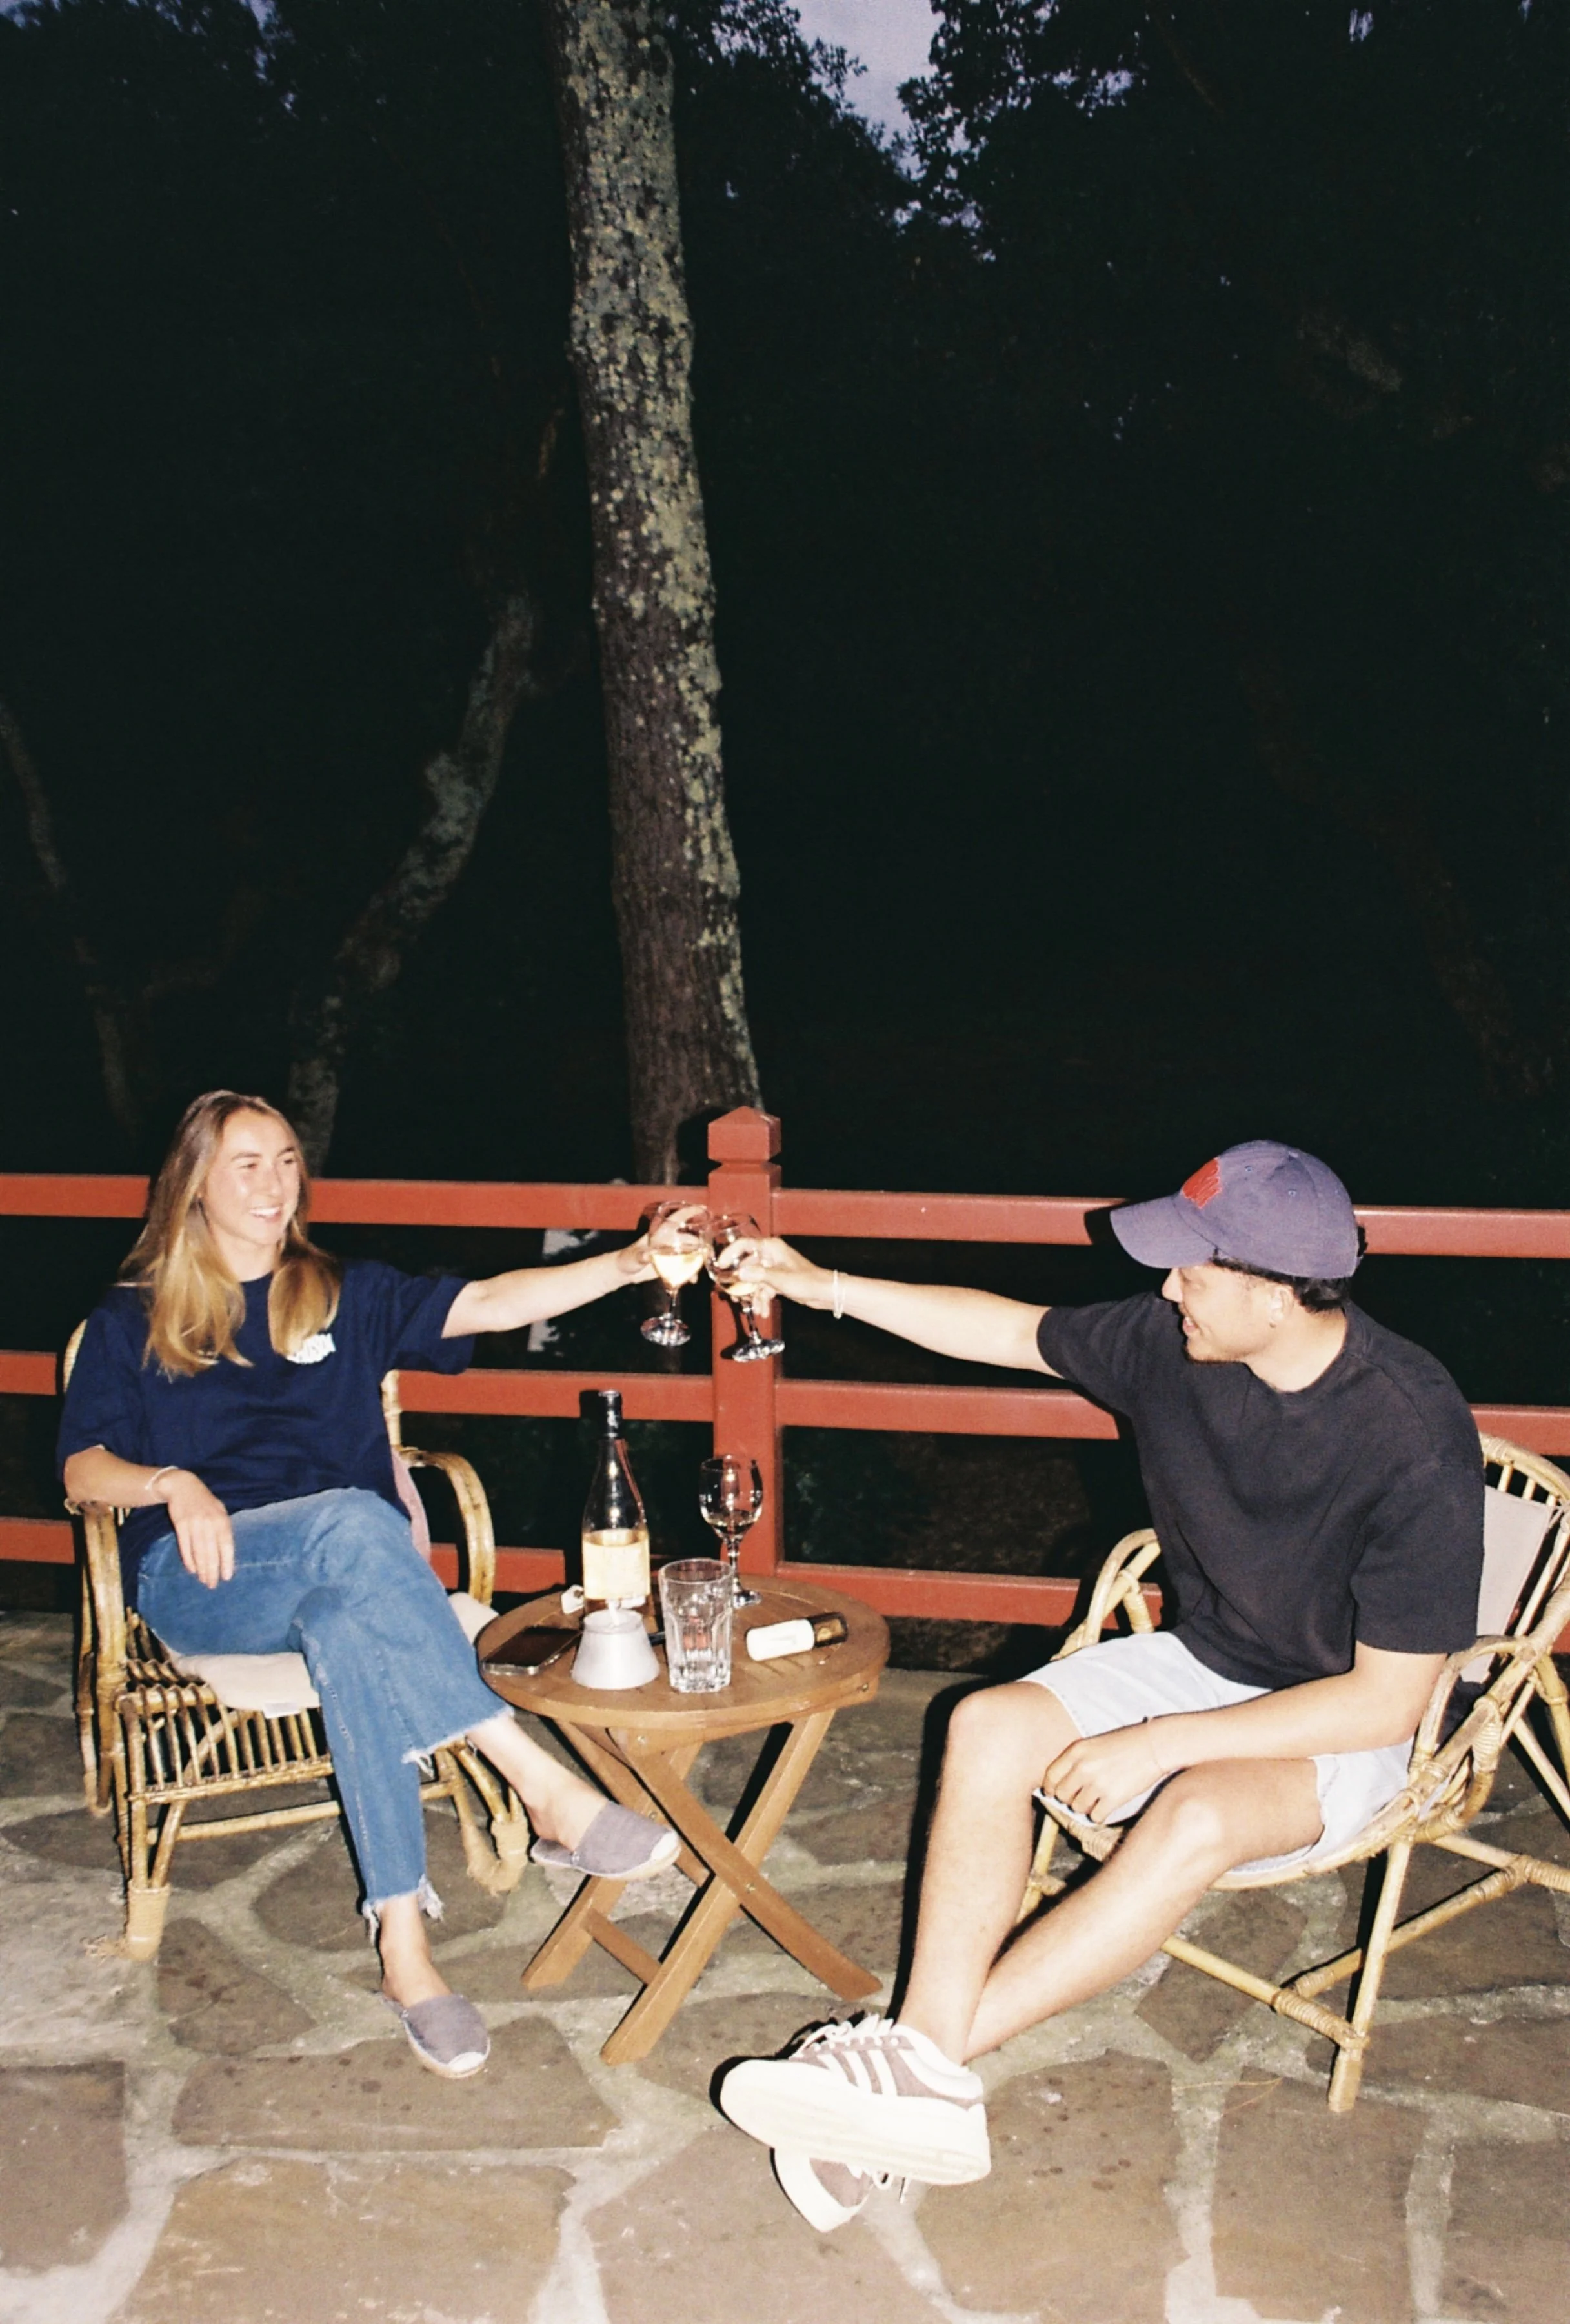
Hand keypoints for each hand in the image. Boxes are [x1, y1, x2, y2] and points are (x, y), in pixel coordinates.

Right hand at [164, 1471, 234, 1589]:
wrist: (183, 1486)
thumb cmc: (205, 1502)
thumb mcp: (220, 1511)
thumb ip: (223, 1530)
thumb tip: (226, 1554)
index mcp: (222, 1520)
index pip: (227, 1545)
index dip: (227, 1562)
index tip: (227, 1577)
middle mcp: (209, 1523)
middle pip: (212, 1552)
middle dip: (212, 1570)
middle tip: (212, 1584)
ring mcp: (194, 1523)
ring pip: (199, 1551)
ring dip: (201, 1568)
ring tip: (203, 1580)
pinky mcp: (180, 1524)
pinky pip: (185, 1546)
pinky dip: (188, 1559)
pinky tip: (192, 1570)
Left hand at [619, 1201, 709, 1281]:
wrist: (623, 1272)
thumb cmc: (626, 1258)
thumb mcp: (634, 1256)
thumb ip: (641, 1255)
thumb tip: (648, 1255)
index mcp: (660, 1234)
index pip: (676, 1219)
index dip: (689, 1212)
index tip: (703, 1209)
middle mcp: (668, 1241)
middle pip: (688, 1238)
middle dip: (700, 1244)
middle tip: (708, 1251)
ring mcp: (670, 1253)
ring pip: (689, 1253)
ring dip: (696, 1260)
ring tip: (701, 1269)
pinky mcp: (670, 1265)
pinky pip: (684, 1267)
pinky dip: (690, 1272)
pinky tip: (692, 1280)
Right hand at [733, 1236, 829, 1310]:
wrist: (824, 1292)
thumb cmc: (806, 1280)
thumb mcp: (778, 1279)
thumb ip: (757, 1275)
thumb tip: (739, 1273)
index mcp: (770, 1247)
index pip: (744, 1244)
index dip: (730, 1253)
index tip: (720, 1265)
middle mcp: (771, 1255)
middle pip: (747, 1266)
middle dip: (743, 1284)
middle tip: (735, 1296)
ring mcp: (774, 1268)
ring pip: (755, 1280)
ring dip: (755, 1296)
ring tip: (756, 1309)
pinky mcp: (778, 1279)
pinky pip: (764, 1288)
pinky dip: (763, 1299)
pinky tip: (764, 1312)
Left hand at [1041, 1723, 1169, 1823]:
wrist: (1154, 1745)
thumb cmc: (1125, 1743)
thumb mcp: (1094, 1744)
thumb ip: (1076, 1761)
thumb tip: (1061, 1786)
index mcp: (1076, 1751)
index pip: (1050, 1776)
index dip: (1050, 1788)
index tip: (1054, 1793)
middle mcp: (1083, 1767)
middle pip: (1062, 1796)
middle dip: (1069, 1799)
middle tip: (1080, 1796)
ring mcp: (1098, 1783)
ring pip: (1078, 1808)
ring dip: (1085, 1807)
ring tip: (1097, 1799)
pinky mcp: (1113, 1798)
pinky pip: (1095, 1817)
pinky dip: (1099, 1815)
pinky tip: (1106, 1806)